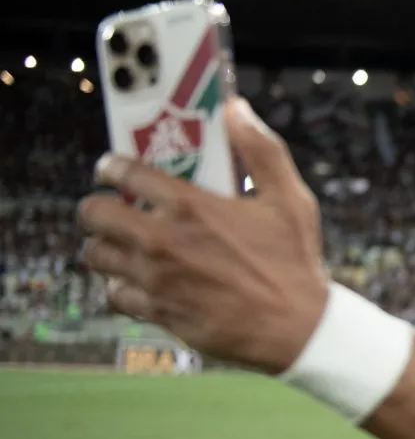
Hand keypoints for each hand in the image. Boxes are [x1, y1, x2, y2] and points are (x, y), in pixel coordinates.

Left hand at [77, 98, 327, 373]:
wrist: (296, 329)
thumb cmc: (295, 262)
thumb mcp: (290, 199)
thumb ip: (261, 150)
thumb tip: (236, 109)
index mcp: (191, 206)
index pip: (124, 173)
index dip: (111, 166)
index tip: (112, 168)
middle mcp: (163, 241)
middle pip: (93, 213)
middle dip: (99, 207)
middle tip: (116, 208)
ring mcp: (156, 279)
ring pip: (96, 255)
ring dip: (106, 246)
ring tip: (124, 245)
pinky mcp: (159, 312)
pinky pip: (115, 295)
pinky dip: (122, 287)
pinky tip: (141, 282)